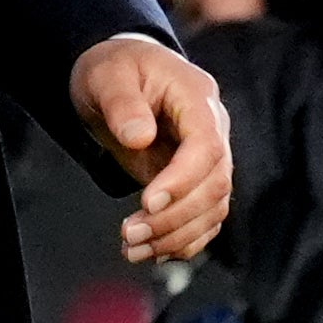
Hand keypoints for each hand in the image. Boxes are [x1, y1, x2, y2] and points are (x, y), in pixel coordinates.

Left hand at [77, 34, 233, 264]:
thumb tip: (140, 137)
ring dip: (175, 237)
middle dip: (174, 218)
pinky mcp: (195, 182)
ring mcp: (207, 159)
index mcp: (197, 99)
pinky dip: (181, 242)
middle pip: (214, 185)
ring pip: (212, 209)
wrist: (119, 76)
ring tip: (133, 249)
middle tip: (129, 234)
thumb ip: (123, 103)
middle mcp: (212, 131)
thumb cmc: (115, 69)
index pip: (206, 147)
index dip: (182, 180)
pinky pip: (203, 219)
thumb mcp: (108, 75)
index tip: (147, 202)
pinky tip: (151, 253)